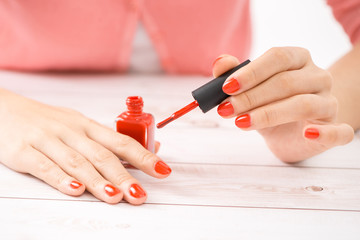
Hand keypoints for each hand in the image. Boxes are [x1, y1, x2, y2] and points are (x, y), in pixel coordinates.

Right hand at [0, 89, 170, 203]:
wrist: (4, 109)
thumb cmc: (47, 121)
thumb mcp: (78, 125)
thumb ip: (107, 140)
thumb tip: (143, 150)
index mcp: (87, 126)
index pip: (122, 142)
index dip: (144, 156)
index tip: (162, 170)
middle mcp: (71, 131)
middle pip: (102, 156)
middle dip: (124, 176)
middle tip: (140, 195)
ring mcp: (48, 140)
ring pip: (78, 163)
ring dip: (99, 181)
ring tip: (116, 197)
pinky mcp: (24, 151)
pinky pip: (45, 166)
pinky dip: (61, 179)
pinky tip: (76, 190)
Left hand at [213, 47, 353, 161]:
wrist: (292, 133)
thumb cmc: (271, 106)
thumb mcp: (250, 91)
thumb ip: (235, 76)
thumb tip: (220, 63)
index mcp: (299, 59)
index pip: (278, 57)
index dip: (251, 72)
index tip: (226, 87)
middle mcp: (318, 77)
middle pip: (286, 82)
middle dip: (251, 97)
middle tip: (226, 109)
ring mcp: (329, 103)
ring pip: (303, 105)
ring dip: (268, 114)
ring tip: (242, 123)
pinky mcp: (336, 129)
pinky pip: (340, 132)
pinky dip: (326, 132)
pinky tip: (307, 133)